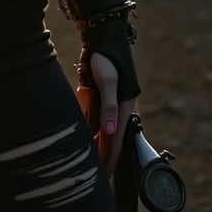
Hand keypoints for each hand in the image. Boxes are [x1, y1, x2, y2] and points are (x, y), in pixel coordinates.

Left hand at [76, 52, 136, 176]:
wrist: (102, 36)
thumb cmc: (106, 57)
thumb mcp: (108, 80)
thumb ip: (109, 105)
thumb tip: (110, 131)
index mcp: (125, 105)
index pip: (117, 138)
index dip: (110, 157)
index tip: (105, 174)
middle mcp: (119, 106)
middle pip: (111, 137)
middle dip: (105, 156)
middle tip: (98, 176)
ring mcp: (110, 101)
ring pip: (103, 128)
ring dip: (97, 143)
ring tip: (91, 162)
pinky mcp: (102, 94)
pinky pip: (97, 116)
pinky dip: (92, 128)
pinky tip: (86, 136)